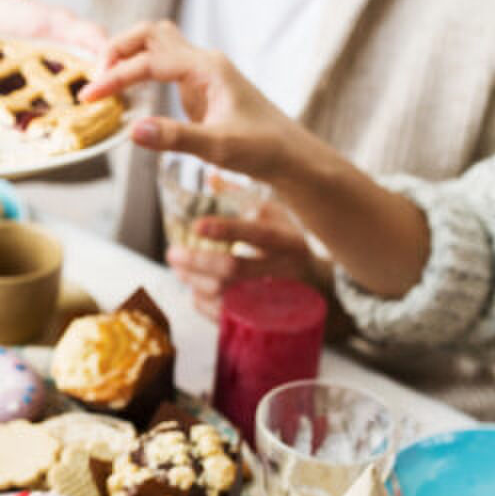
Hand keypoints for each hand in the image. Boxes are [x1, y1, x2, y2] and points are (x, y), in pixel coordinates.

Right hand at [80, 20, 321, 182]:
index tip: (90, 97)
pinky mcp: (199, 88)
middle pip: (151, 33)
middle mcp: (203, 63)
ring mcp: (201, 73)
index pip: (149, 61)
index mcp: (207, 69)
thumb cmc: (262, 149)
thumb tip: (132, 131)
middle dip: (118, 49)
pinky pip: (162, 66)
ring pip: (157, 44)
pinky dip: (138, 71)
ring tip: (104, 82)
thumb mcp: (218, 147)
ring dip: (128, 55)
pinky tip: (126, 93)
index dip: (116, 77)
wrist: (290, 155)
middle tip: (95, 79)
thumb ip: (174, 138)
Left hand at [166, 205, 325, 319]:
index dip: (226, 230)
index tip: (197, 225)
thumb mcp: (277, 216)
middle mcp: (283, 271)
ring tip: (178, 268)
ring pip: (225, 295)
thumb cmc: (289, 243)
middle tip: (172, 253)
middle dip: (197, 261)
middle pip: (234, 269)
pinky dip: (202, 302)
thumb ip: (243, 196)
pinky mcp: (261, 320)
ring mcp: (273, 299)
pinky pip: (224, 316)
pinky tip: (194, 289)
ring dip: (194, 282)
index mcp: (288, 241)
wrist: (322, 289)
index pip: (258, 234)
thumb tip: (211, 175)